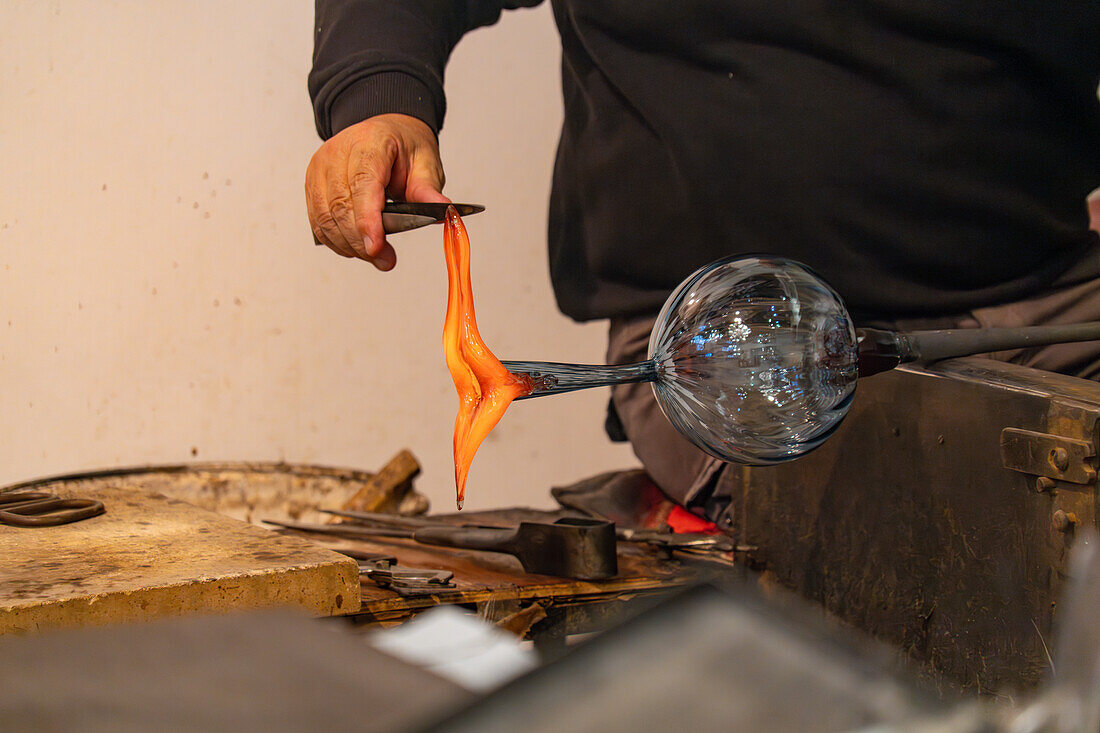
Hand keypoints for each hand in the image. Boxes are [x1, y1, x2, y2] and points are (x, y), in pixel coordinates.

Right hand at [305, 114, 448, 269]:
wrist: (384, 132)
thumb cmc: (402, 146)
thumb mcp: (425, 161)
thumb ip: (428, 189)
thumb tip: (443, 212)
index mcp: (369, 142)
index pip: (362, 184)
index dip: (367, 220)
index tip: (376, 247)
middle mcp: (337, 153)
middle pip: (341, 206)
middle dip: (362, 241)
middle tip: (386, 260)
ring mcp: (320, 168)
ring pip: (325, 218)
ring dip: (349, 245)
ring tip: (376, 255)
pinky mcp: (312, 184)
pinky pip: (318, 221)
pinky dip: (336, 240)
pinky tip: (356, 247)